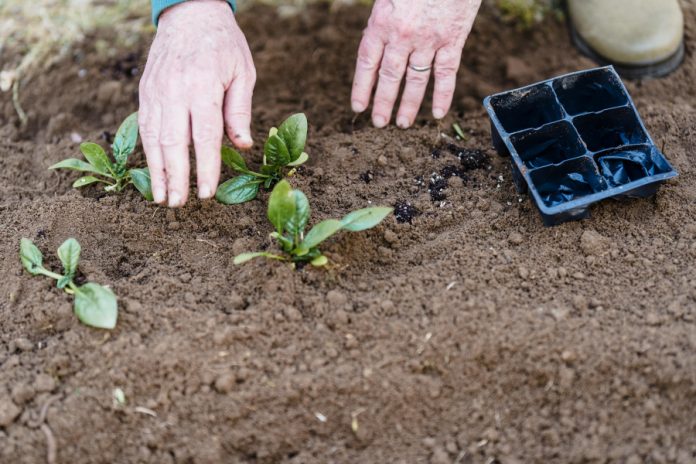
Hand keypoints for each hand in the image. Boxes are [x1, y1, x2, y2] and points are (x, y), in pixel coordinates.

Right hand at [138, 0, 255, 206]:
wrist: (190, 13)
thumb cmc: (224, 45)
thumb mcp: (243, 72)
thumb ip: (239, 110)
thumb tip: (242, 146)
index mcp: (203, 86)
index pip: (204, 137)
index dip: (205, 168)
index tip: (206, 194)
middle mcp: (175, 90)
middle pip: (174, 143)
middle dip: (177, 177)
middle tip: (180, 204)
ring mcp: (156, 91)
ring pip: (153, 137)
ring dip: (156, 171)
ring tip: (161, 198)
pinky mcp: (145, 91)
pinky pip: (144, 126)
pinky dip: (147, 152)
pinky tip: (153, 172)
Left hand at [351, 0, 481, 128]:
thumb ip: (380, 17)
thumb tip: (372, 39)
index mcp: (382, 20)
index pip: (367, 62)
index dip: (362, 87)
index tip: (358, 106)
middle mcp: (403, 35)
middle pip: (389, 77)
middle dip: (383, 103)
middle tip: (378, 123)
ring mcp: (429, 39)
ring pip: (416, 80)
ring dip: (409, 105)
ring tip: (403, 124)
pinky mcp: (453, 39)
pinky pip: (447, 73)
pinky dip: (443, 95)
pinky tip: (439, 113)